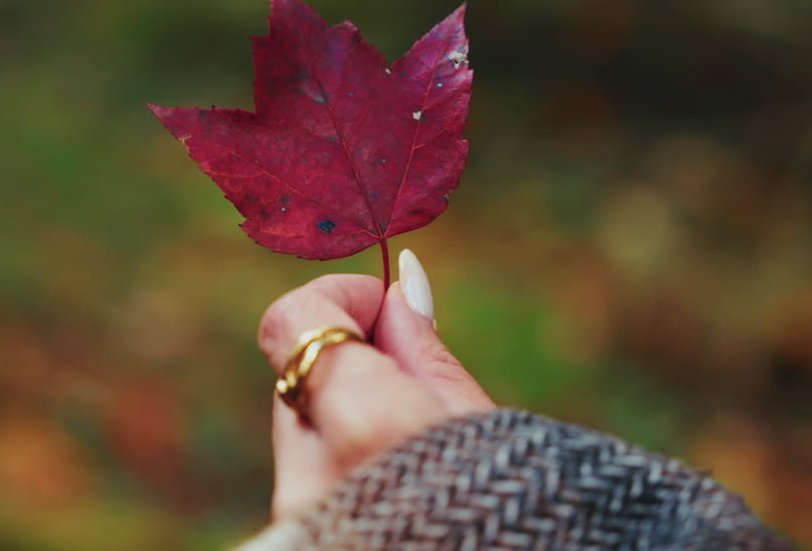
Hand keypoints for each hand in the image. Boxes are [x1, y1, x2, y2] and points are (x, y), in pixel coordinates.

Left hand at [256, 249, 494, 519]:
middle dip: (348, 364)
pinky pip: (308, 480)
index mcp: (367, 425)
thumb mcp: (486, 425)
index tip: (384, 306)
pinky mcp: (298, 541)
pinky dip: (343, 465)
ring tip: (418, 454)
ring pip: (300, 432)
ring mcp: (299, 518)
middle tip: (417, 383)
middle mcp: (313, 474)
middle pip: (296, 376)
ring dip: (345, 419)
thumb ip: (425, 351)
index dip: (336, 296)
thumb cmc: (518, 517)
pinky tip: (399, 487)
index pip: (293, 322)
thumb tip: (397, 286)